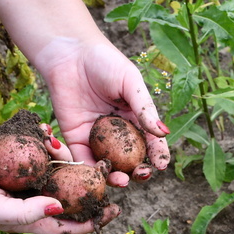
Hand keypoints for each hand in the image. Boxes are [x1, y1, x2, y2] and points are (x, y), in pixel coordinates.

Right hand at [0, 140, 118, 233]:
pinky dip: (46, 142)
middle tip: (113, 177)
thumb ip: (24, 213)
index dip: (91, 222)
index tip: (113, 211)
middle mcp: (31, 200)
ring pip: (57, 172)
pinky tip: (52, 131)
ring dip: (71, 162)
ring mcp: (25, 178)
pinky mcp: (17, 158)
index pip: (67, 225)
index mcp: (29, 219)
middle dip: (91, 190)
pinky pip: (39, 151)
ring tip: (88, 153)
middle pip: (69, 198)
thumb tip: (60, 208)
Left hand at [33, 37, 170, 186]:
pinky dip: (91, 170)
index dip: (158, 155)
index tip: (161, 165)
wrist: (69, 53)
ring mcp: (97, 137)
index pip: (150, 142)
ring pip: (109, 164)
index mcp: (136, 118)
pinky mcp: (75, 138)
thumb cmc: (104, 62)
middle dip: (139, 171)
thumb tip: (164, 133)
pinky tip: (98, 173)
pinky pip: (84, 159)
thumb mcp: (130, 82)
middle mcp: (118, 132)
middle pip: (131, 159)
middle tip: (142, 174)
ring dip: (116, 176)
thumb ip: (144, 108)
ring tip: (122, 180)